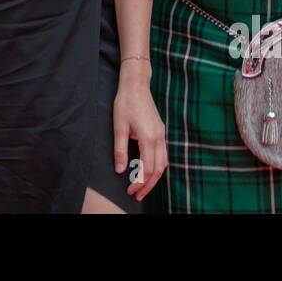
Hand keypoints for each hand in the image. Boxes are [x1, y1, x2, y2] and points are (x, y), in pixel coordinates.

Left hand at [112, 61, 166, 201]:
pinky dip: (157, 166)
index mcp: (148, 137)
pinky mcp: (160, 131)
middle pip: (158, 169)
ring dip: (154, 178)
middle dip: (148, 185)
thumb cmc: (126, 103)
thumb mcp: (119, 127)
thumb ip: (120, 150)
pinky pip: (163, 154)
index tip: (130, 190)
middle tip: (137, 195)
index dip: (139, 182)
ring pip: (163, 163)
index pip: (147, 168)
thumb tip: (120, 170)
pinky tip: (148, 171)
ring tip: (143, 187)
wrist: (136, 85)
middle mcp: (159, 137)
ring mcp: (161, 134)